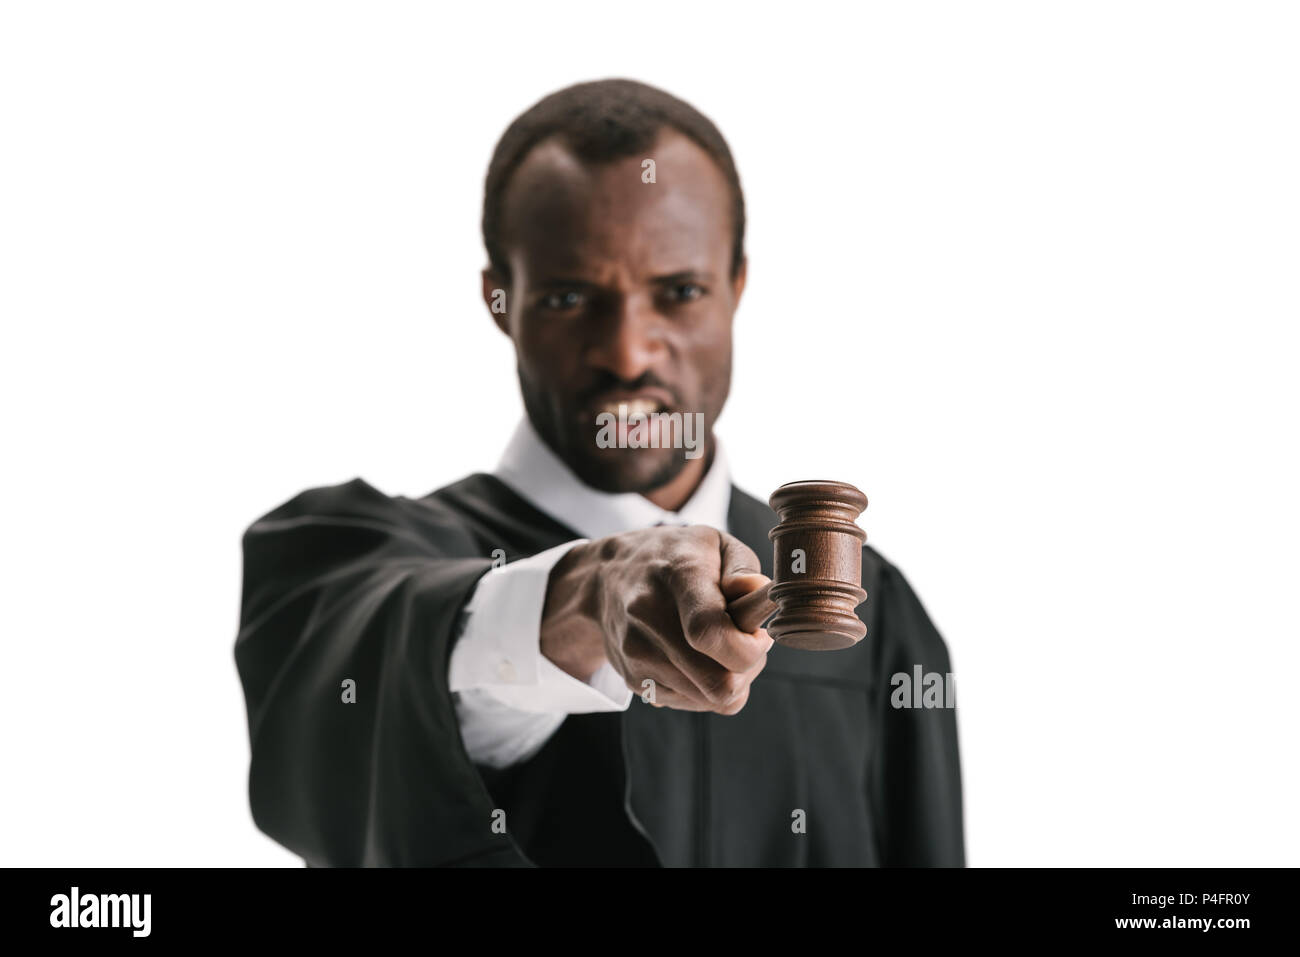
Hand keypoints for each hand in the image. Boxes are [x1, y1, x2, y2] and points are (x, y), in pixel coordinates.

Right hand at [540, 526, 776, 714]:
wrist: (606, 577)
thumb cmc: (673, 558)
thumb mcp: (714, 543)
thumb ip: (743, 567)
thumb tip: (758, 592)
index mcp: (678, 577)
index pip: (709, 633)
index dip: (746, 648)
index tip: (758, 634)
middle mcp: (650, 619)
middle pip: (717, 684)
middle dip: (748, 670)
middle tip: (747, 642)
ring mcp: (638, 654)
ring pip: (711, 701)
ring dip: (731, 680)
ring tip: (721, 646)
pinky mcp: (634, 680)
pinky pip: (692, 704)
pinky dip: (707, 687)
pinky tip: (698, 656)